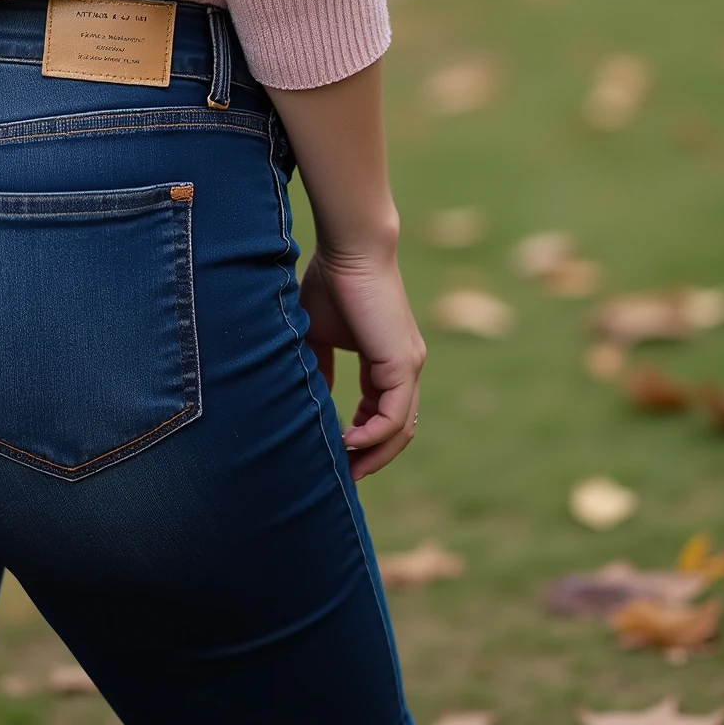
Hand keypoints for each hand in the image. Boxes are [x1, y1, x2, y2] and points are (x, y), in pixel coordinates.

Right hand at [297, 247, 425, 478]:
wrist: (350, 249)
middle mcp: (405, 366)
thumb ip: (321, 364)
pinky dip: (372, 436)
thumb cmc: (332, 281)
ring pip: (399, 428)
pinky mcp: (403, 363)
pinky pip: (393, 416)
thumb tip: (315, 395)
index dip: (361, 436)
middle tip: (344, 475)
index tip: (336, 452)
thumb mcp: (319, 332)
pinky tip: (347, 443)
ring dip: (373, 454)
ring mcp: (409, 366)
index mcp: (387, 360)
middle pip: (397, 429)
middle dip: (371, 457)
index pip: (382, 411)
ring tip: (345, 467)